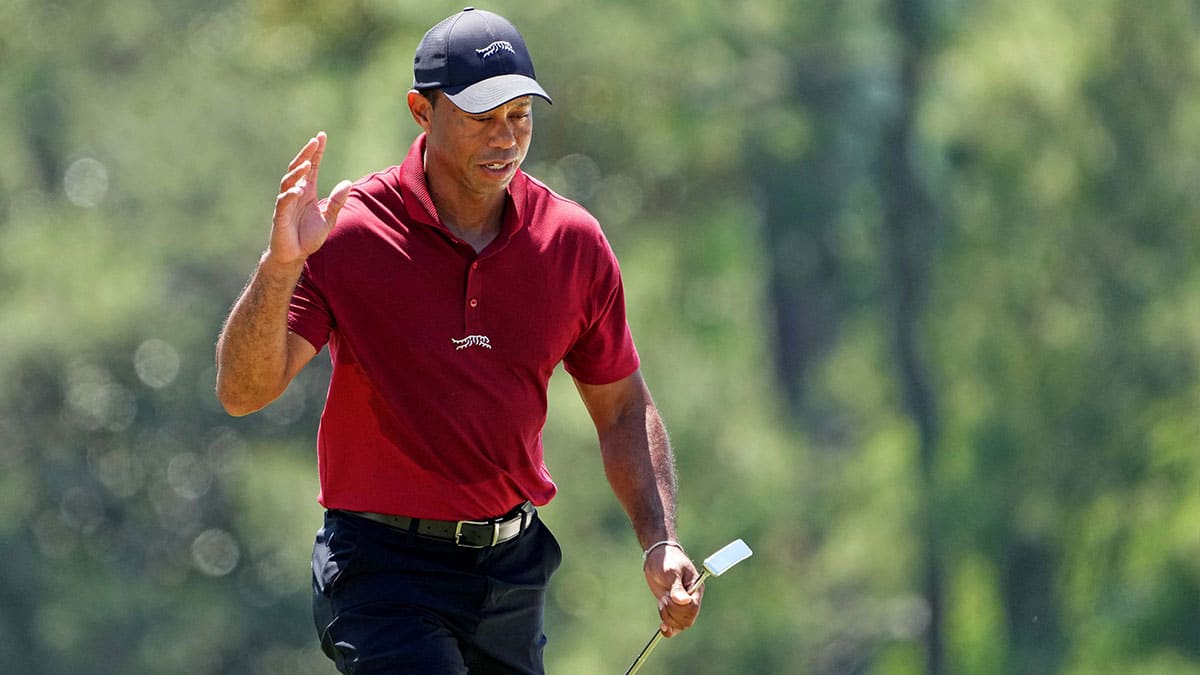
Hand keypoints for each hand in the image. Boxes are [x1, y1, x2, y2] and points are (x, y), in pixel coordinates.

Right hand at [268, 132, 351, 265]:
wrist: (294, 256)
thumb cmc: (308, 237)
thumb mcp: (328, 219)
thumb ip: (337, 202)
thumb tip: (348, 183)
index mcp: (307, 192)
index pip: (313, 168)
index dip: (316, 153)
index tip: (321, 137)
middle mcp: (296, 194)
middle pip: (298, 169)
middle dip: (306, 154)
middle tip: (315, 141)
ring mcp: (286, 203)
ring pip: (288, 181)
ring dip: (297, 172)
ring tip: (308, 164)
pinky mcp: (280, 216)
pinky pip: (283, 202)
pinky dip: (290, 195)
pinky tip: (298, 190)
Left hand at [643, 544, 703, 637]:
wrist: (658, 558)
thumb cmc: (667, 560)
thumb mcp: (671, 571)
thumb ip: (676, 587)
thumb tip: (683, 601)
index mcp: (696, 588)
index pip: (693, 607)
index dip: (680, 608)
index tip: (667, 597)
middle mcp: (692, 599)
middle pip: (687, 619)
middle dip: (672, 613)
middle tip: (663, 598)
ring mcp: (682, 605)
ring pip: (680, 624)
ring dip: (668, 617)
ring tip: (661, 601)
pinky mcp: (673, 609)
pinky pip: (674, 626)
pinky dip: (669, 629)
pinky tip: (662, 627)